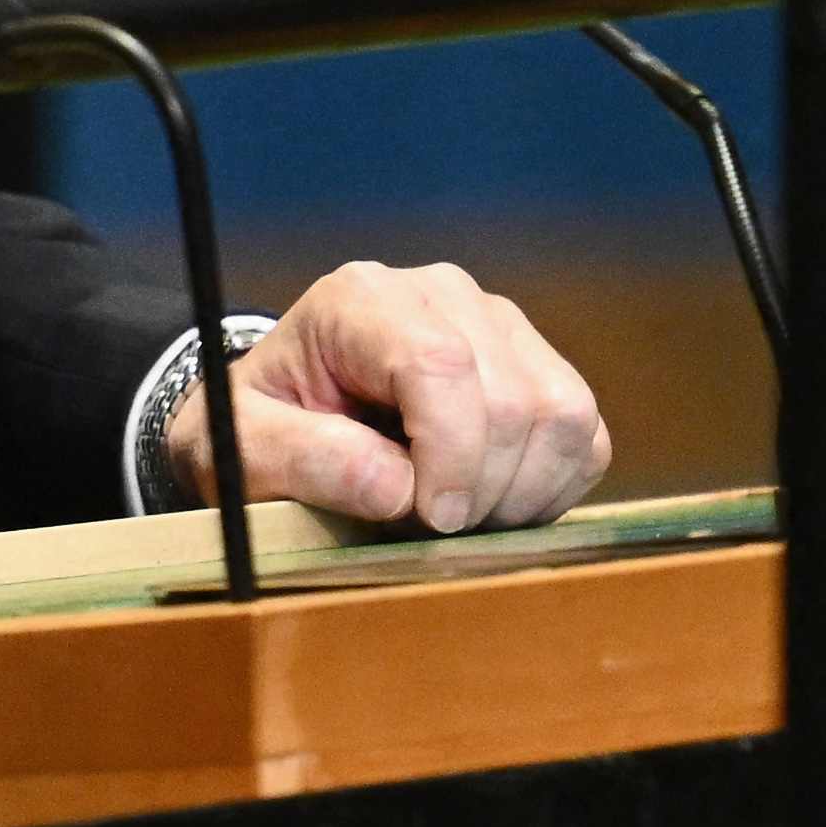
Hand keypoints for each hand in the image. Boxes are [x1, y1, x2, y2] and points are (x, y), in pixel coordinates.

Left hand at [158, 257, 613, 535]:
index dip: (450, 454)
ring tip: (458, 518)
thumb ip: (303, 458)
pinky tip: (493, 504)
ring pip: (562, 413)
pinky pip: (584, 435)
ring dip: (520, 492)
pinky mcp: (538, 366)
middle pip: (511, 397)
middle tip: (428, 530)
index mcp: (362, 301)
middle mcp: (442, 296)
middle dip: (480, 488)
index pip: (440, 364)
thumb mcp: (241, 446)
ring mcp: (500, 325)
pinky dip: (551, 488)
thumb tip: (396, 485)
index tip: (429, 520)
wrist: (283, 414)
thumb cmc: (258, 428)